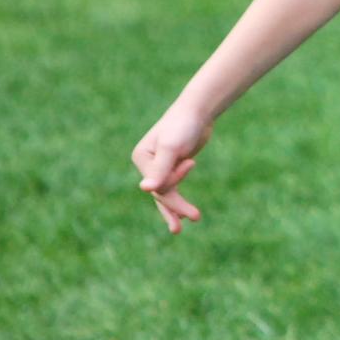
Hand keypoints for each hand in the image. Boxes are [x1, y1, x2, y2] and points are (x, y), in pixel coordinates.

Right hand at [132, 107, 209, 233]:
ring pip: (166, 195)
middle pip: (161, 191)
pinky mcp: (171, 169)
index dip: (175, 179)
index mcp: (141, 158)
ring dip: (176, 210)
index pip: (157, 182)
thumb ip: (160, 169)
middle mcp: (146, 165)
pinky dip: (178, 202)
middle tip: (196, 217)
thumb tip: (145, 190)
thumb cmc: (184, 126)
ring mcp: (158, 168)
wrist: (198, 112)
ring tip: (184, 227)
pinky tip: (184, 215)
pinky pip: (172, 190)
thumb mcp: (172, 147)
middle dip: (177, 205)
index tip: (191, 162)